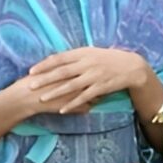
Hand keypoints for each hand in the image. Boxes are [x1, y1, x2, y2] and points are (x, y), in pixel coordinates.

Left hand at [18, 46, 144, 115]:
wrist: (131, 66)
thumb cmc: (108, 58)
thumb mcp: (92, 52)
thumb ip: (75, 56)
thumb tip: (55, 59)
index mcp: (83, 52)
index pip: (60, 58)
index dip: (45, 64)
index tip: (32, 70)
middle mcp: (87, 63)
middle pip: (62, 72)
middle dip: (45, 79)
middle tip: (31, 85)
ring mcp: (94, 76)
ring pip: (71, 85)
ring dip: (55, 92)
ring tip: (42, 98)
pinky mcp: (101, 87)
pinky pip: (84, 97)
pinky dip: (73, 104)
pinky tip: (63, 110)